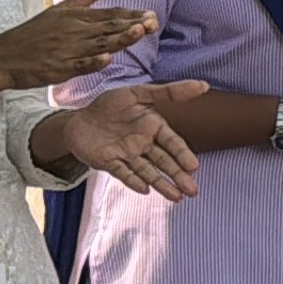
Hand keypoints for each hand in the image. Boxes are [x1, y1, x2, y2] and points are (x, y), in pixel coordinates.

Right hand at [0, 0, 155, 90]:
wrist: (2, 57)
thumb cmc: (34, 34)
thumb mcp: (61, 9)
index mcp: (76, 17)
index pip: (109, 15)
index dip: (131, 15)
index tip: (152, 15)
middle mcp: (74, 31)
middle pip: (108, 27)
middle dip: (133, 25)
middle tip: (154, 22)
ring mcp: (68, 50)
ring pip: (98, 43)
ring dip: (119, 38)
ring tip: (138, 32)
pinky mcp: (59, 67)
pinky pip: (78, 65)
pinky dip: (91, 62)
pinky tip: (106, 59)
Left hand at [42, 82, 207, 199]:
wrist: (78, 120)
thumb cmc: (109, 106)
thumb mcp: (138, 93)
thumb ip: (168, 92)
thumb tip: (204, 85)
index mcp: (153, 128)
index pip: (172, 143)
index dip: (182, 155)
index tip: (193, 167)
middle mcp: (143, 144)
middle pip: (164, 162)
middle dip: (178, 177)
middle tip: (193, 191)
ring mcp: (127, 155)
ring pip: (148, 171)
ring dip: (162, 185)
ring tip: (177, 198)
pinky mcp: (109, 163)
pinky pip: (123, 173)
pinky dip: (133, 181)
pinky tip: (145, 189)